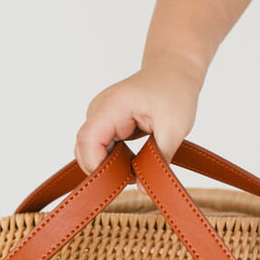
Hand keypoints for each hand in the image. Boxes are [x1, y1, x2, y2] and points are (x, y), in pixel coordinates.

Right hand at [74, 54, 205, 173]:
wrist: (174, 70)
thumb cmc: (174, 91)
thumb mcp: (175, 128)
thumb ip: (160, 159)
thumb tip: (144, 189)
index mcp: (111, 106)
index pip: (88, 140)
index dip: (97, 166)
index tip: (121, 181)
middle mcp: (99, 111)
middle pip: (84, 149)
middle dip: (103, 171)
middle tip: (132, 181)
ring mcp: (102, 118)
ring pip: (91, 152)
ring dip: (110, 168)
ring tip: (136, 172)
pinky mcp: (109, 125)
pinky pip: (103, 149)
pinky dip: (115, 162)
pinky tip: (134, 165)